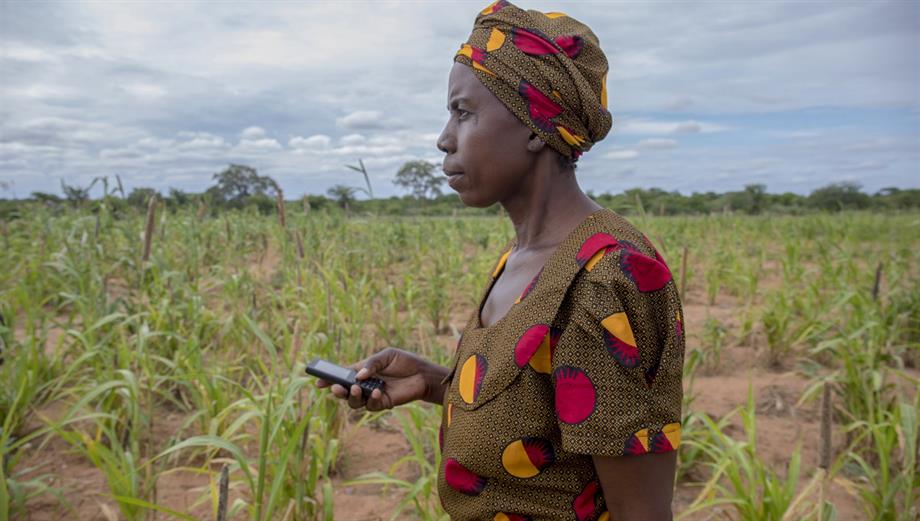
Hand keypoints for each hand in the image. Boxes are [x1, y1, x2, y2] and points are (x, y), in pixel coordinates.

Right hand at [314, 348, 446, 411]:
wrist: (423, 373)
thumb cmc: (404, 362)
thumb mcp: (386, 355)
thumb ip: (371, 364)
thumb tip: (358, 376)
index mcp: (362, 371)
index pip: (342, 376)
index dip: (329, 380)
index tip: (318, 382)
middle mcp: (364, 385)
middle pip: (345, 392)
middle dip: (338, 391)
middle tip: (337, 388)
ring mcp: (372, 395)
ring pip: (355, 402)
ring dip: (353, 397)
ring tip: (357, 389)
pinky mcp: (383, 403)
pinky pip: (372, 406)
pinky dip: (372, 399)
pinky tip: (377, 392)